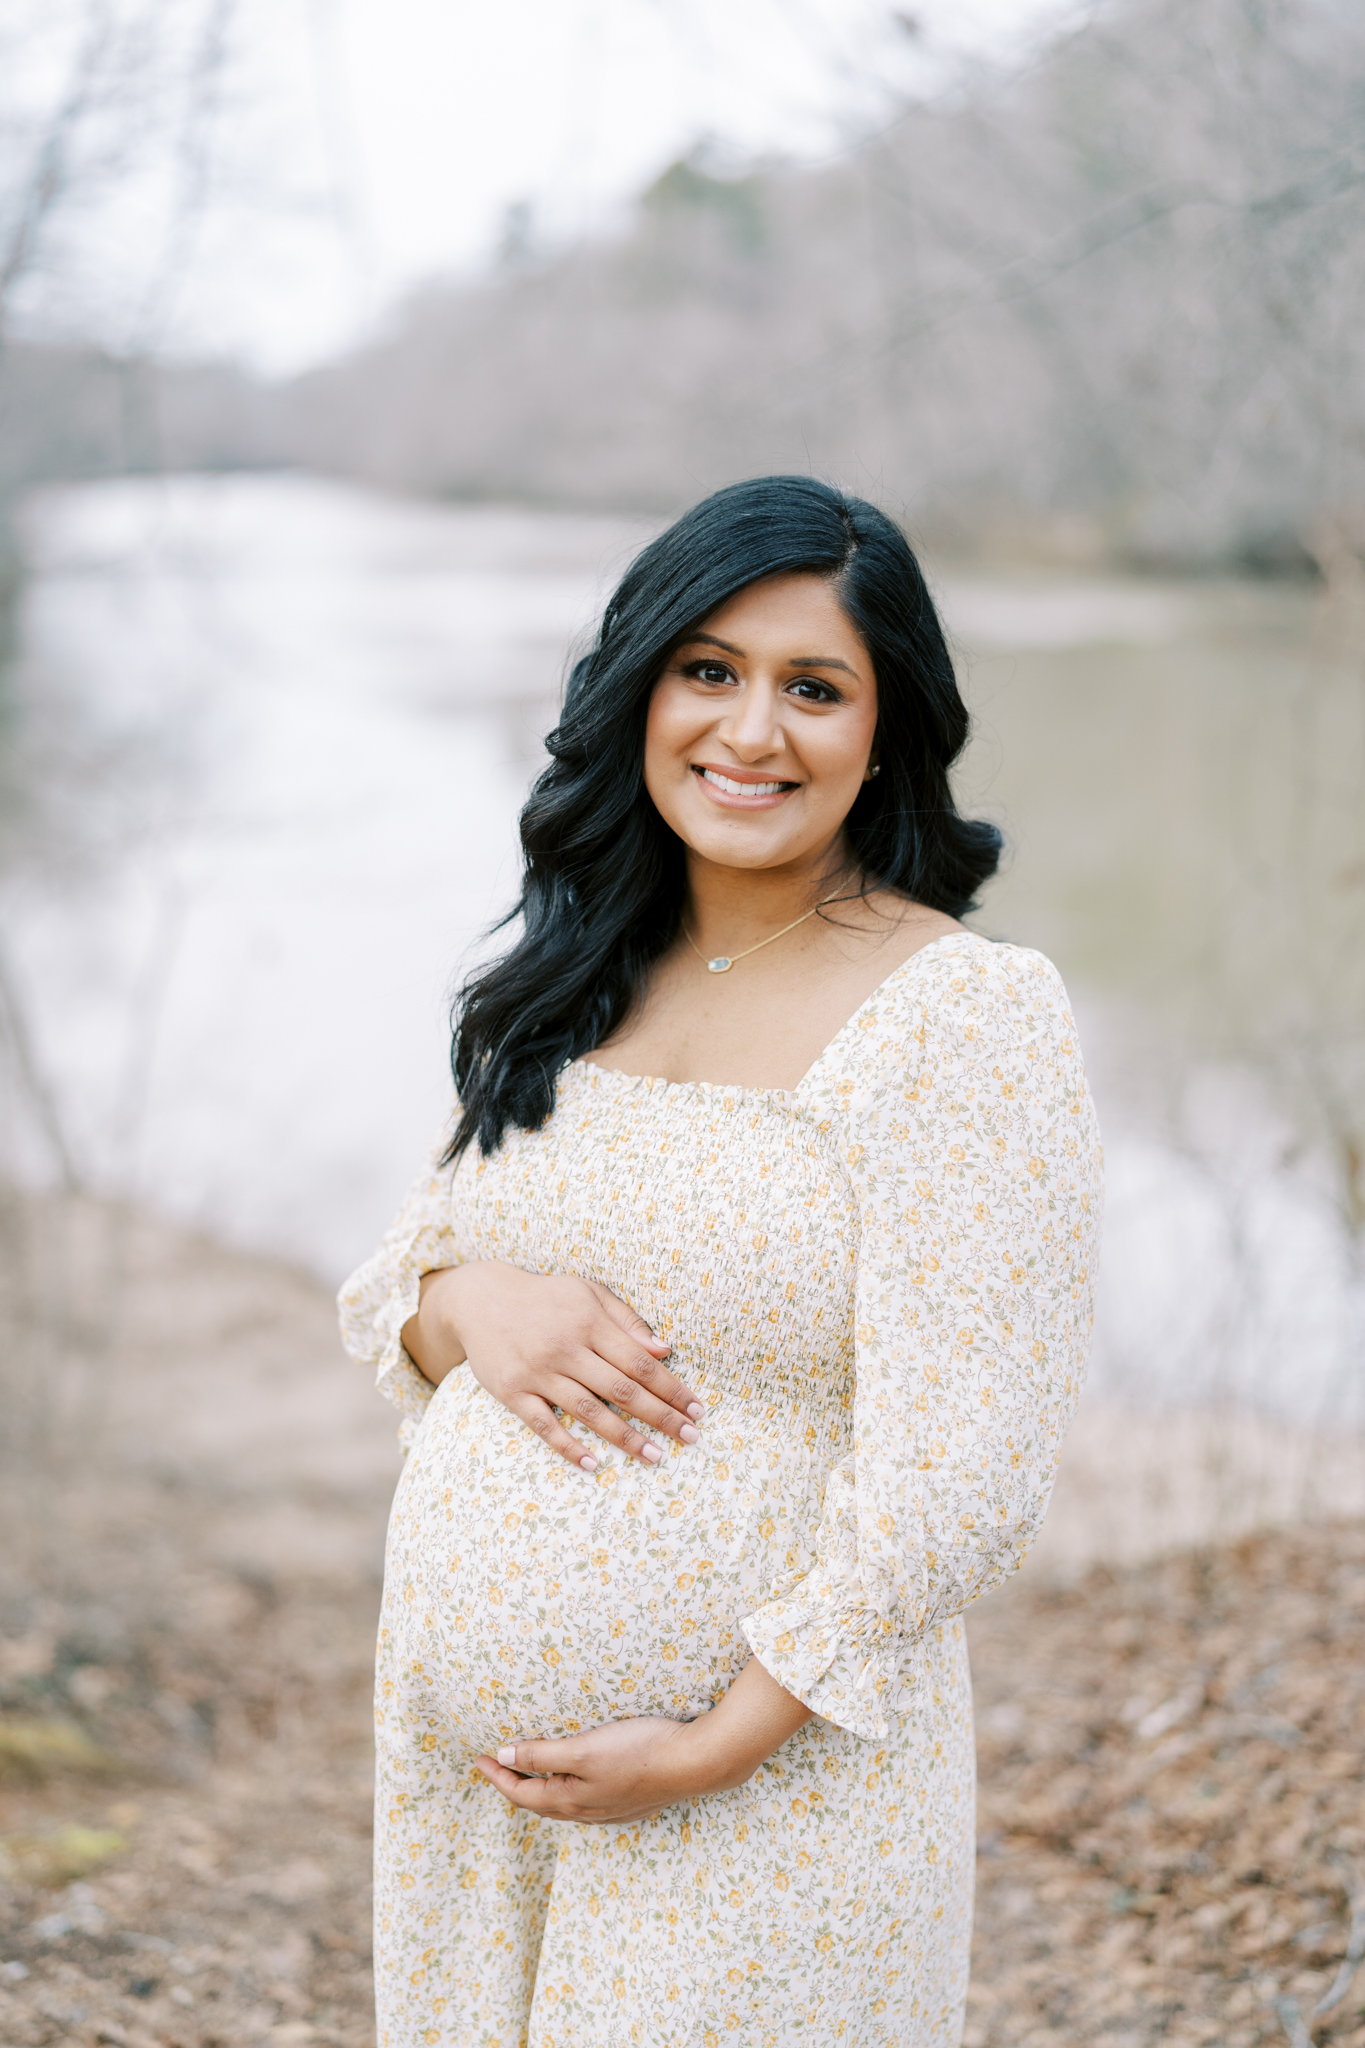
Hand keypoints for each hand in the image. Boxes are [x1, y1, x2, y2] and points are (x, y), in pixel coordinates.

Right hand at [401, 1262, 705, 1471]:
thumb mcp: (588, 1293)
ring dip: (625, 1437)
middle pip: (621, 1390)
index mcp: (589, 1322)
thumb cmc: (546, 1297)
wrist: (481, 1299)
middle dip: (660, 1416)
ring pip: (588, 1411)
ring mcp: (538, 1372)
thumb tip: (664, 1349)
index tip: (697, 1408)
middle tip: (690, 1437)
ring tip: (655, 1456)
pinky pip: (543, 1425)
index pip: (640, 1362)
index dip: (671, 1387)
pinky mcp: (512, 1392)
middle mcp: (566, 1348)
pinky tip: (592, 1463)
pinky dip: (567, 1446)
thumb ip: (626, 1321)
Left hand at [473, 1658, 812, 1822]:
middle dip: (514, 1786)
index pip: (522, 1792)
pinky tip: (575, 1784)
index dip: (498, 1776)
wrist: (695, 1763)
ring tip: (528, 1774)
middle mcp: (588, 1811)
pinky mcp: (629, 1801)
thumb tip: (504, 1754)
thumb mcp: (584, 1748)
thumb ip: (542, 1753)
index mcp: (572, 1799)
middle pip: (539, 1803)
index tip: (479, 1758)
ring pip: (563, 1806)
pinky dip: (567, 1792)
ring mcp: (611, 1810)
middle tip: (496, 1767)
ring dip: (540, 1790)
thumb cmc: (639, 1751)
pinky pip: (585, 1803)